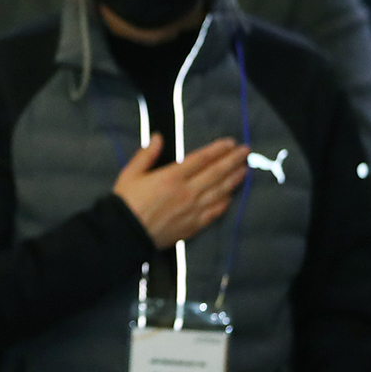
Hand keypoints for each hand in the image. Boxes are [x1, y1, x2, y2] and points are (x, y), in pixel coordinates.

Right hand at [112, 134, 247, 248]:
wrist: (124, 234)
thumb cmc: (125, 203)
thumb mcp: (130, 174)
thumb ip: (146, 155)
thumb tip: (158, 137)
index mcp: (171, 177)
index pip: (201, 159)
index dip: (218, 149)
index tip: (231, 142)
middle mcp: (187, 192)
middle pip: (216, 173)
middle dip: (233, 160)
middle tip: (246, 152)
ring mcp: (192, 210)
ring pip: (220, 191)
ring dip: (234, 179)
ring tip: (244, 170)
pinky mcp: (193, 225)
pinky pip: (215, 212)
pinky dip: (225, 202)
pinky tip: (231, 196)